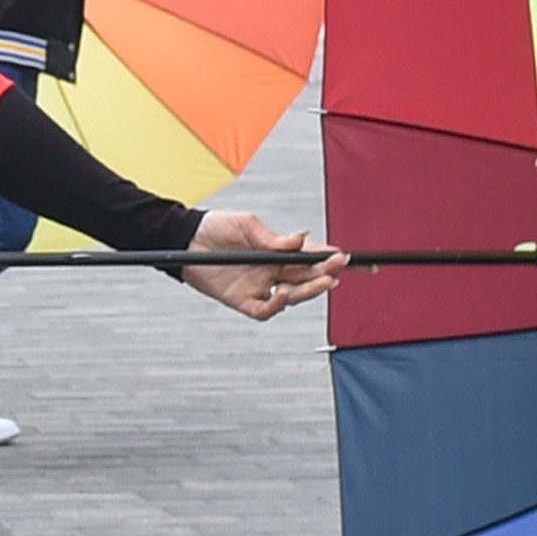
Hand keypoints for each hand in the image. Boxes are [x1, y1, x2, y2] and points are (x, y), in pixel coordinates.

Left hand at [180, 210, 344, 319]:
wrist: (186, 239)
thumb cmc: (217, 228)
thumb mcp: (246, 225)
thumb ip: (271, 237)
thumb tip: (300, 239)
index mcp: (279, 253)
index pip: (312, 258)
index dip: (332, 260)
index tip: (351, 258)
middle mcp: (274, 272)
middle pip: (307, 278)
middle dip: (327, 273)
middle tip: (339, 267)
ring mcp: (260, 287)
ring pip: (293, 296)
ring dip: (310, 290)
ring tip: (324, 281)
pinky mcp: (242, 300)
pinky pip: (265, 310)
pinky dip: (277, 305)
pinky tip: (283, 293)